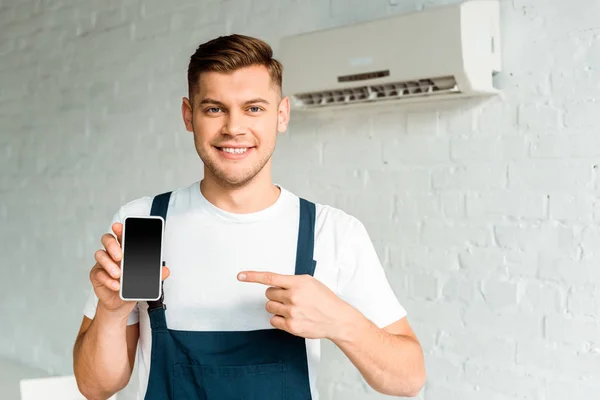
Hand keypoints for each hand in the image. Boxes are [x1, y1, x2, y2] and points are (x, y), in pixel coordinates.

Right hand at [90, 222, 170, 317]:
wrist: (121, 303)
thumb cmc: (131, 285)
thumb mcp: (145, 278)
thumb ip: (155, 273)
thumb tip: (166, 270)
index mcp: (124, 248)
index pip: (121, 234)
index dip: (119, 229)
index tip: (119, 227)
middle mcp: (112, 253)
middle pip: (107, 239)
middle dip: (112, 245)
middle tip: (120, 256)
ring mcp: (103, 263)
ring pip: (100, 255)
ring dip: (109, 264)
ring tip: (119, 275)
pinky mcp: (96, 275)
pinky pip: (99, 274)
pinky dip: (108, 280)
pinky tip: (116, 285)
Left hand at [238, 271, 355, 339]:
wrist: (337, 319)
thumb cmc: (325, 300)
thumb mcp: (310, 282)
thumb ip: (292, 282)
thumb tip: (276, 284)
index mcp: (298, 283)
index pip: (270, 278)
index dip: (252, 276)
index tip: (240, 276)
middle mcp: (293, 296)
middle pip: (268, 294)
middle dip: (275, 295)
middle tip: (289, 298)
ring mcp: (291, 312)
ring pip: (269, 307)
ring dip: (277, 307)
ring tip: (293, 308)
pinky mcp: (291, 326)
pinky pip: (273, 320)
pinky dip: (279, 319)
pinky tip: (291, 317)